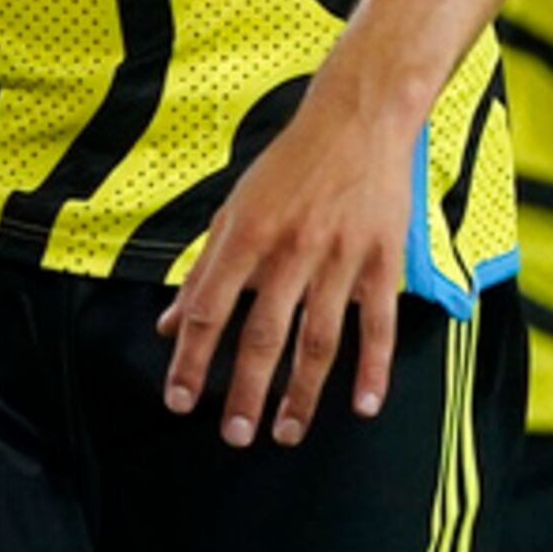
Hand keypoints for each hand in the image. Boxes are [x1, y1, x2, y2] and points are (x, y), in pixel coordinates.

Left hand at [155, 84, 413, 447]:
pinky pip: (377, 323)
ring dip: (302, 394)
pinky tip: (362, 406)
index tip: (180, 400)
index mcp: (247, 233)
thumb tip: (169, 323)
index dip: (191, 359)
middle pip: (263, 333)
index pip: (209, 309)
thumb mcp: (235, 208)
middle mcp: (291, 248)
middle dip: (245, 391)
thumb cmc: (290, 165)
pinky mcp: (384, 259)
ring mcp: (341, 256)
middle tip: (233, 435)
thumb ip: (204, 270)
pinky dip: (371, 368)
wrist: (358, 117)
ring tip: (285, 433)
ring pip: (319, 339)